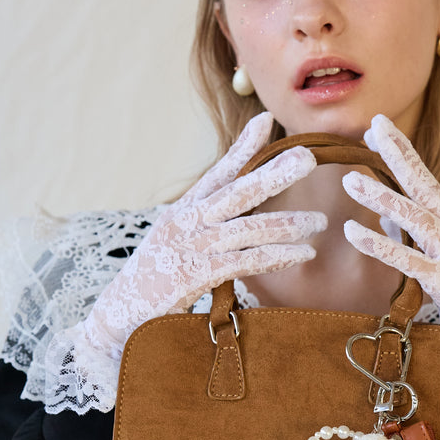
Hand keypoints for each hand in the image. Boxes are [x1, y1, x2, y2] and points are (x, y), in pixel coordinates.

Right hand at [44, 114, 322, 410]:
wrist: (119, 318)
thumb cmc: (153, 283)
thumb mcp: (176, 244)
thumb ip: (203, 226)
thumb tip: (237, 217)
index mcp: (183, 211)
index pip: (218, 173)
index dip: (243, 148)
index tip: (268, 122)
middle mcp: (187, 222)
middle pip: (238, 192)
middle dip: (274, 173)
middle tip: (308, 157)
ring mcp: (192, 247)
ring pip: (248, 228)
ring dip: (288, 223)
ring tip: (320, 222)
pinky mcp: (197, 275)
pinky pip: (246, 261)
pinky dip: (277, 256)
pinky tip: (303, 254)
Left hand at [341, 115, 439, 354]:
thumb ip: (416, 232)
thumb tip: (384, 213)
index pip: (427, 178)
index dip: (403, 152)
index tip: (378, 128)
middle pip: (424, 184)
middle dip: (398, 154)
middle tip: (372, 127)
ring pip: (413, 217)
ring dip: (381, 197)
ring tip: (349, 180)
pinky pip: (404, 259)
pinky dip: (377, 244)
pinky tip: (352, 231)